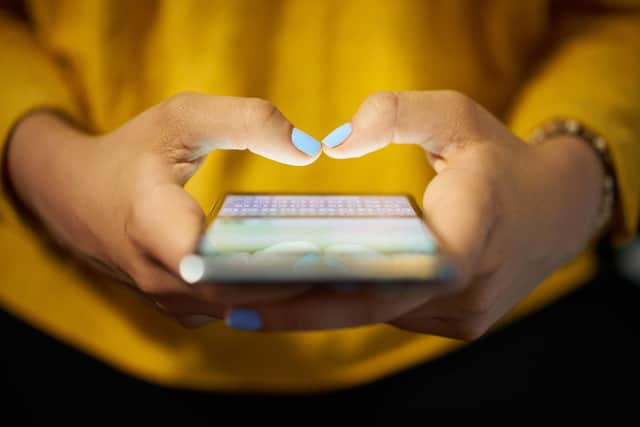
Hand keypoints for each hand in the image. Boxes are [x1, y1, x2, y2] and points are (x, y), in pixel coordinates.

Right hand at [6, 93, 321, 326]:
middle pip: (239, 294)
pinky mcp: (181, 308)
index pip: (213, 262)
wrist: (75, 196)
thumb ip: (247, 121)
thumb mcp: (183, 117)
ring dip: (289, 296)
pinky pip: (233, 310)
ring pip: (241, 310)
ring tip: (346, 275)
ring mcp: (168, 299)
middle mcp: (158, 276)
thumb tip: (310, 150)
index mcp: (152, 223)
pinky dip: (270, 298)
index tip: (323, 253)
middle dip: (298, 283)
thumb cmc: (133, 151)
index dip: (270, 263)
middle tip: (359, 267)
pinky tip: (309, 279)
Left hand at [232, 91, 604, 339]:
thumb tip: (334, 143)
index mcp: (470, 233)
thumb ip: (396, 114)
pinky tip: (308, 291)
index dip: (322, 290)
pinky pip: (393, 314)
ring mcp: (464, 314)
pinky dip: (352, 304)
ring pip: (378, 315)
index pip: (391, 274)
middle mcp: (466, 288)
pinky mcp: (458, 323)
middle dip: (299, 308)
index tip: (259, 293)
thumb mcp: (456, 116)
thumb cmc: (500, 160)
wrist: (557, 211)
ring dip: (321, 308)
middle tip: (230, 303)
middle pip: (369, 306)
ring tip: (255, 298)